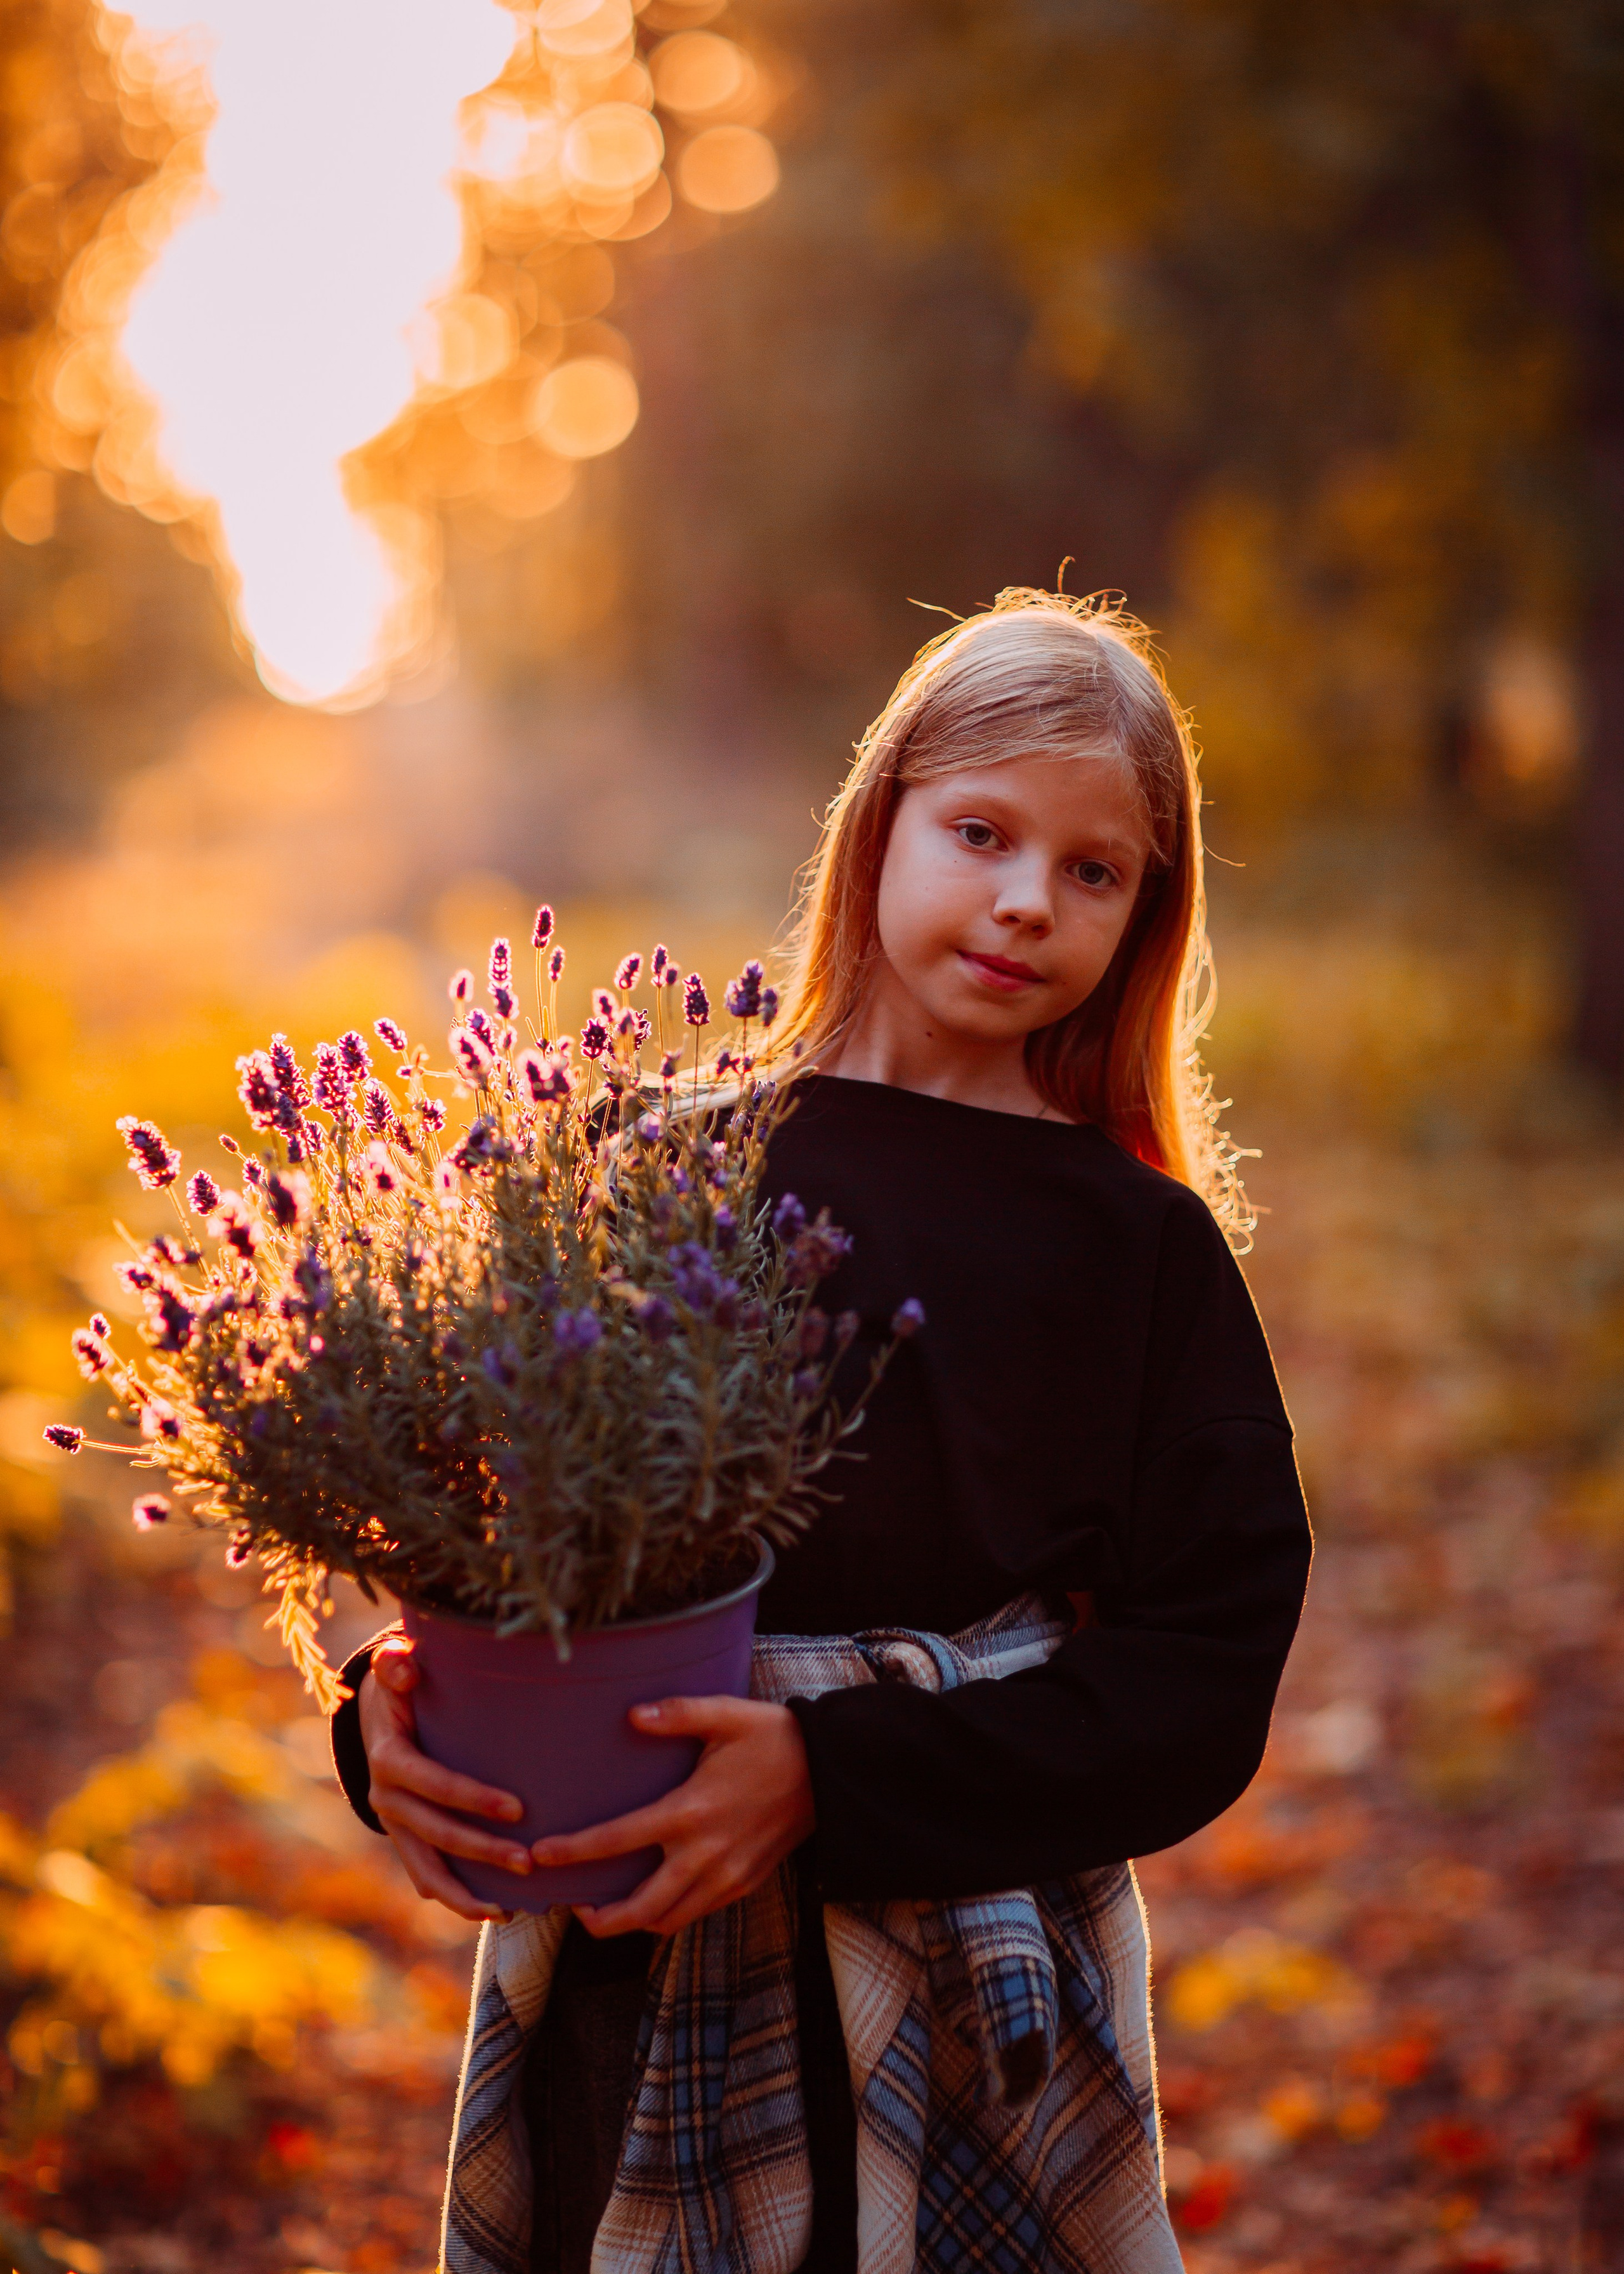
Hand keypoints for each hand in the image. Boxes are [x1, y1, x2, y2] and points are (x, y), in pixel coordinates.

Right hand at [359, 1635, 530, 1922]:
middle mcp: (386, 1798)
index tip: (517, 1808)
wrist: (376, 1712)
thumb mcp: (394, 1665)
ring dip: (468, 1892)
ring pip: (428, 1869)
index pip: (432, 1783)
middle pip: (436, 1833)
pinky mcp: (405, 1838)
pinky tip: (495, 1910)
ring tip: (512, 1907)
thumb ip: (396, 1662)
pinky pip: (426, 1876)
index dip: (471, 1797)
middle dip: (482, 1850)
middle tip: (531, 1861)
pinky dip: (456, 1898)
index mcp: (389, 1758)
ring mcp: (394, 1824)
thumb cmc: (401, 1683)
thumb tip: (403, 1662)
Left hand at [531, 1695, 814, 1938]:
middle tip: (570, 1909)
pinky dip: (666, 1917)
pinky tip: (652, 1899)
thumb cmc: (773, 1738)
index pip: (618, 1840)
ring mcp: (726, 1876)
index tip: (540, 1856)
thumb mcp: (727, 1714)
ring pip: (667, 1922)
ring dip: (631, 1923)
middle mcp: (704, 1854)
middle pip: (639, 1908)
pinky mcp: (743, 1884)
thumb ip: (676, 1712)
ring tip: (605, 1910)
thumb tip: (631, 1716)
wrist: (830, 1773)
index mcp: (690, 1811)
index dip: (575, 1852)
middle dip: (598, 1920)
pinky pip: (695, 1914)